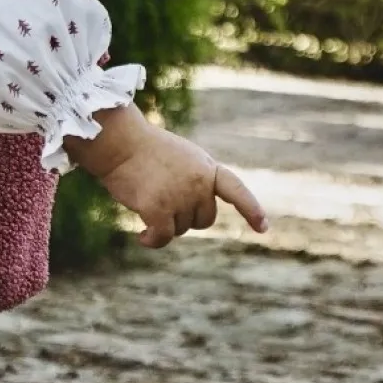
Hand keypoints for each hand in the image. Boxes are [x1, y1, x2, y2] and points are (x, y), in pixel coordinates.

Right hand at [86, 113, 266, 249]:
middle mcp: (199, 183)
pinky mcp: (159, 209)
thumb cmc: (144, 148)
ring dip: (164, 223)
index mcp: (206, 167)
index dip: (251, 209)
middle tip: (163, 198)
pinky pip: (162, 237)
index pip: (235, 190)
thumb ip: (196, 179)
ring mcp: (180, 196)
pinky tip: (142, 237)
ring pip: (180, 229)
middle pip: (204, 219)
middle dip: (186, 217)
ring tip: (147, 198)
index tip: (263, 228)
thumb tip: (196, 214)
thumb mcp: (181, 158)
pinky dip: (152, 240)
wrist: (119, 142)